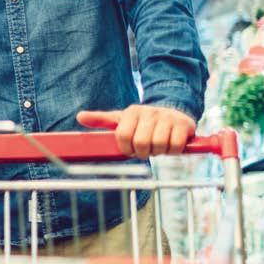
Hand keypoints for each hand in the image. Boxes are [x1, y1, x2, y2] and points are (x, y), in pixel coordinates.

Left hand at [77, 105, 195, 157]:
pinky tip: (170, 145)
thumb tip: (79, 117)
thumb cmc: (143, 121)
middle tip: (146, 148)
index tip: (131, 149)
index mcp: (131, 112)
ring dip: (158, 151)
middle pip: (141, 142)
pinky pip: (175, 146)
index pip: (123, 136)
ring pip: (159, 145)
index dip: (127, 148)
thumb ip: (101, 120)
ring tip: (158, 145)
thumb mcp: (121, 119)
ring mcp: (167, 118)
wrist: (173, 111)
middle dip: (143, 151)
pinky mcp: (183, 125)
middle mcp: (149, 112)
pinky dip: (173, 150)